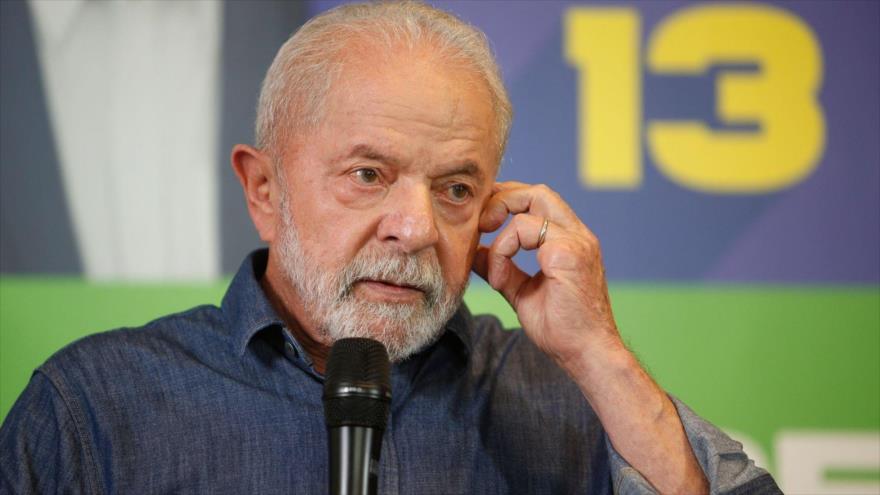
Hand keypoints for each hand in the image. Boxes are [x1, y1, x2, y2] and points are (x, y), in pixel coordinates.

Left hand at [472, 181, 623, 370]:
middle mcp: (578, 235)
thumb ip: (503, 268)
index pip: (539, 200)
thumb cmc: (562, 329)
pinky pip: (525, 230)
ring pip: (532, 203)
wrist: (586, 355)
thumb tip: (475, 253)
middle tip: (480, 224)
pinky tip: (502, 280)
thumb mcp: (522, 292)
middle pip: (538, 191)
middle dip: (503, 199)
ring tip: (492, 262)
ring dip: (501, 229)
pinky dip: (504, 250)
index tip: (484, 222)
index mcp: (571, 241)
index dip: (509, 201)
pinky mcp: (568, 254)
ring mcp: (577, 242)